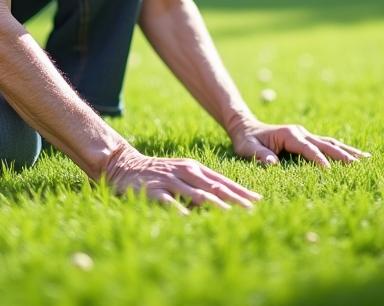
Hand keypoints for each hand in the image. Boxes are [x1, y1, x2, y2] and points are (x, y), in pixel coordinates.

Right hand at [103, 145, 262, 214]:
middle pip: (215, 187)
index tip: (258, 200)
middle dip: (234, 198)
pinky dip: (180, 210)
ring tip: (230, 214)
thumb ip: (201, 184)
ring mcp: (170, 181)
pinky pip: (169, 202)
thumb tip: (226, 200)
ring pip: (196, 194)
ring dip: (215, 204)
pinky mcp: (154, 191)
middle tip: (252, 210)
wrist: (125, 165)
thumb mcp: (183, 173)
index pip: (223, 180)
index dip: (241, 190)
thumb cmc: (159, 173)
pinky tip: (190, 218)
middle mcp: (185, 172)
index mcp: (195, 168)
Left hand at [231, 121, 369, 167]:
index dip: (319, 159)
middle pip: (326, 144)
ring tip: (367, 159)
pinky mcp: (308, 139)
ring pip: (331, 143)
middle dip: (342, 155)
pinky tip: (356, 156)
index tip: (330, 171)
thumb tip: (272, 163)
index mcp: (289, 135)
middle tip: (358, 166)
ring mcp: (306, 134)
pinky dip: (343, 150)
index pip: (308, 148)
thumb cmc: (246, 140)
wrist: (246, 127)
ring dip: (348, 151)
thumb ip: (259, 155)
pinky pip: (328, 145)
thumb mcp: (247, 148)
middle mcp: (301, 132)